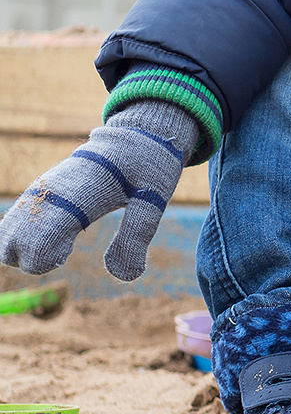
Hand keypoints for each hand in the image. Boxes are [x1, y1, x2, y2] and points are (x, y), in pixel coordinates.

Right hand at [0, 100, 198, 280]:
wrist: (135, 137)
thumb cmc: (146, 168)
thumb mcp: (153, 201)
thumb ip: (135, 238)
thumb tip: (124, 277)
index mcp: (74, 198)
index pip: (35, 243)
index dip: (46, 260)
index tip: (67, 253)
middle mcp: (48, 194)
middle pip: (10, 247)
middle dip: (34, 261)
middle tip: (64, 248)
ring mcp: (40, 192)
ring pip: (5, 238)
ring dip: (24, 251)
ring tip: (57, 242)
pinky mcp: (38, 193)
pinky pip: (10, 225)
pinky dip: (22, 240)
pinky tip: (50, 235)